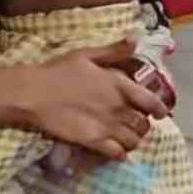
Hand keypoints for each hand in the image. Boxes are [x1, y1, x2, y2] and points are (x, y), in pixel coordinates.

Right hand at [45, 57, 175, 178]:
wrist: (33, 93)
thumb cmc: (57, 71)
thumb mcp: (86, 55)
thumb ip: (113, 50)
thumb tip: (136, 40)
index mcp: (118, 85)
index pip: (151, 101)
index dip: (159, 109)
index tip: (159, 113)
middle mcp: (118, 107)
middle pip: (143, 124)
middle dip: (142, 125)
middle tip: (133, 123)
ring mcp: (107, 126)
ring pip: (134, 140)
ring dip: (132, 139)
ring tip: (124, 137)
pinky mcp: (94, 141)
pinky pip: (118, 154)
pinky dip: (120, 153)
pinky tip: (114, 149)